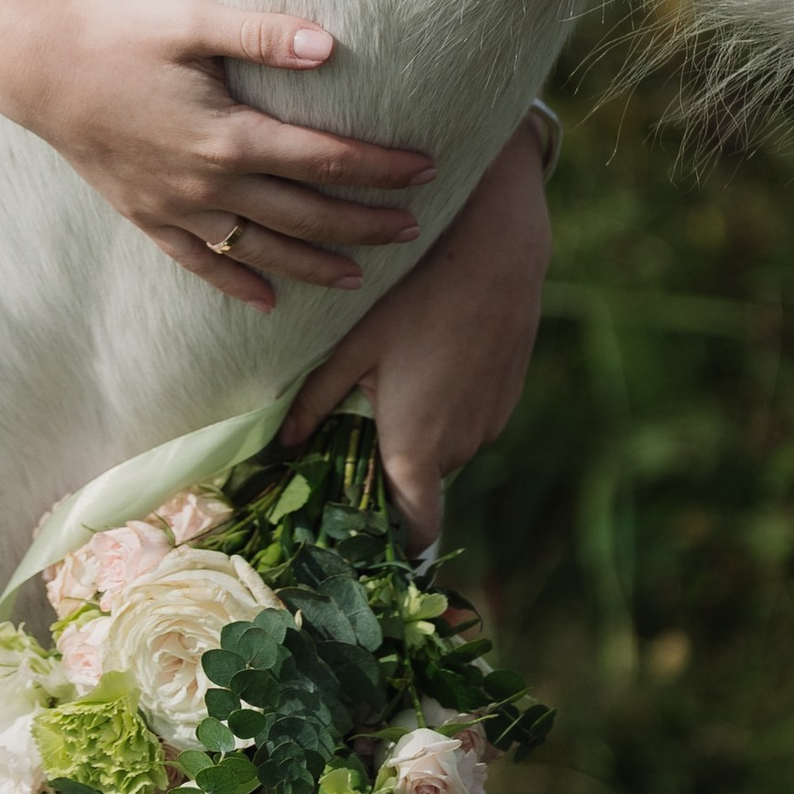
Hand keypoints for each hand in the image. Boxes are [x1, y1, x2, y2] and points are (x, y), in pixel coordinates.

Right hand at [1, 0, 431, 309]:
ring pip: (261, 250)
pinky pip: (199, 263)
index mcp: (228, 135)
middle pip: (304, 215)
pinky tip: (266, 302)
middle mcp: (208, 183)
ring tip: (359, 276)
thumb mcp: (190, 20)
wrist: (35, 68)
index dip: (379, 168)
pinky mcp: (145, 215)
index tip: (425, 171)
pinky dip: (236, 283)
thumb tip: (329, 46)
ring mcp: (175, 206)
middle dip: (364, 225)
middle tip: (413, 228)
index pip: (324, 160)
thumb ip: (261, 34)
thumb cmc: (114, 33)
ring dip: (315, 265)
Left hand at [279, 114, 552, 541]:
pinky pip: (472, 419)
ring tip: (398, 379)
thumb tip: (283, 445)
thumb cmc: (412, 294)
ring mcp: (490, 422)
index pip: (417, 532)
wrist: (494, 251)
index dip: (395, 542)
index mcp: (415, 448)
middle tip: (361, 427)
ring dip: (423, 432)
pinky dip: (450, 406)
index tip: (369, 534)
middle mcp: (459, 448)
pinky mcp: (509, 396)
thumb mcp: (352, 346)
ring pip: (447, 448)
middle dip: (394, 465)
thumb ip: (316, 401)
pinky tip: (432, 357)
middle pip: (422, 481)